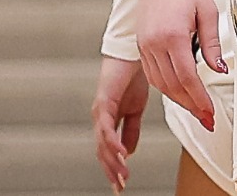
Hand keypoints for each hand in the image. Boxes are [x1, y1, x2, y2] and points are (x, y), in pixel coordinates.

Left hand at [91, 57, 148, 193]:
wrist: (133, 54)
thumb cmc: (132, 76)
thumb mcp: (136, 109)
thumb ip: (131, 130)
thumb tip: (130, 150)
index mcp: (109, 119)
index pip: (108, 149)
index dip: (113, 167)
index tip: (120, 183)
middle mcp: (101, 118)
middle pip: (103, 151)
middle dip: (112, 170)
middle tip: (120, 185)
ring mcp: (100, 111)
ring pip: (103, 144)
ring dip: (112, 161)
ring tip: (122, 174)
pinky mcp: (103, 103)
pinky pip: (107, 128)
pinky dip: (113, 142)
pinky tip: (122, 153)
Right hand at [135, 0, 224, 130]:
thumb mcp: (208, 11)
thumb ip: (212, 44)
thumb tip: (220, 71)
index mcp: (172, 34)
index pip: (187, 77)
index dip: (199, 99)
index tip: (210, 114)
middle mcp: (154, 43)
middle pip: (172, 85)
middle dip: (191, 106)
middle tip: (208, 120)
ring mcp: (144, 44)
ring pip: (160, 83)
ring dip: (178, 99)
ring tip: (197, 109)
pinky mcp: (141, 44)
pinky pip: (152, 73)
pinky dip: (166, 86)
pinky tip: (180, 92)